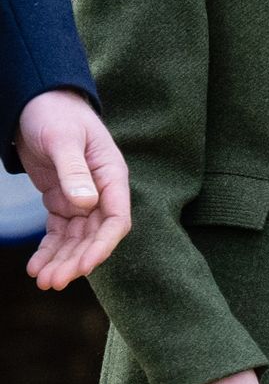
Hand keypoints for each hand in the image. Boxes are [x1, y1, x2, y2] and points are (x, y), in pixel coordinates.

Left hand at [16, 89, 131, 289]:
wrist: (38, 101)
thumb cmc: (55, 113)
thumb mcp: (62, 138)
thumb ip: (75, 171)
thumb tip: (87, 204)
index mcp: (111, 175)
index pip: (116, 219)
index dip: (102, 245)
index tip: (84, 266)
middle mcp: (101, 191)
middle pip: (94, 235)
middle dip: (75, 260)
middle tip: (52, 282)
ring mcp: (82, 198)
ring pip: (75, 239)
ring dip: (61, 261)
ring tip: (42, 281)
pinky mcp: (62, 201)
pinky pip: (58, 232)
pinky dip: (48, 250)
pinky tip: (35, 266)